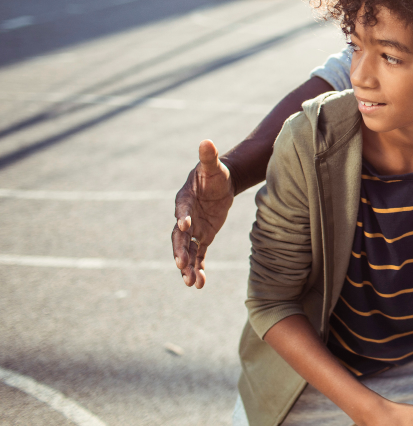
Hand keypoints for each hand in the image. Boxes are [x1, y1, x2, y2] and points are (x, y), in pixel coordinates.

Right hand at [171, 139, 233, 288]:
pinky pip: (198, 255)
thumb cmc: (214, 173)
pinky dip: (198, 268)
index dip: (182, 217)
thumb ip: (209, 156)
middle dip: (180, 251)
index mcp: (185, 199)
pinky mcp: (202, 237)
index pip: (181, 210)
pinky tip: (199, 283)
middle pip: (179, 237)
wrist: (220, 184)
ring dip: (188, 266)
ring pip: (187, 251)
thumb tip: (207, 141)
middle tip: (181, 265)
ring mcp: (192, 229)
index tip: (185, 226)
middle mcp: (184, 217)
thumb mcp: (213, 166)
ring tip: (191, 283)